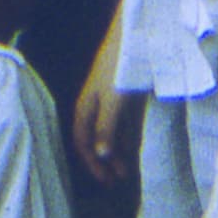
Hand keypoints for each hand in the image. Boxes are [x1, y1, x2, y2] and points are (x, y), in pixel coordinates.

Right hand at [69, 29, 141, 186]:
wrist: (135, 36)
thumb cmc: (120, 67)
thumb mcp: (113, 99)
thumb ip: (106, 127)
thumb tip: (99, 155)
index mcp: (86, 104)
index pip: (82, 139)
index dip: (91, 161)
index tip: (105, 180)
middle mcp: (94, 102)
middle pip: (93, 137)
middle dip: (102, 160)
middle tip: (115, 181)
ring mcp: (108, 98)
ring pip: (107, 131)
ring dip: (114, 151)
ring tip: (125, 171)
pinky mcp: (123, 94)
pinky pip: (119, 122)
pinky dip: (123, 137)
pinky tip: (131, 148)